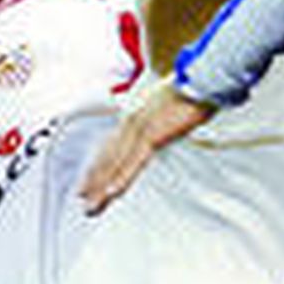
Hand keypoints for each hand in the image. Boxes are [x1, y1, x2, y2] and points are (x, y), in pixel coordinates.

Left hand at [79, 78, 214, 213]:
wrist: (200, 78)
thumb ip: (160, 115)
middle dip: (94, 180)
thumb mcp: (170, 101)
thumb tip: (162, 123)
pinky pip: (134, 162)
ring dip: (101, 186)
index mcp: (135, 114)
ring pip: (115, 163)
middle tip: (82, 200)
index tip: (88, 179)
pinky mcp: (152, 136)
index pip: (110, 145)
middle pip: (108, 156)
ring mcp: (140, 129)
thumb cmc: (192, 87)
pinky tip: (112, 193)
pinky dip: (121, 178)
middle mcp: (131, 121)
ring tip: (91, 206)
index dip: (98, 164)